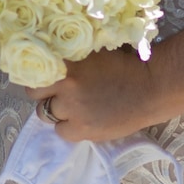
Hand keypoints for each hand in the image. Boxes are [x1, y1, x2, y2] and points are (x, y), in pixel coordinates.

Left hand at [26, 46, 162, 142]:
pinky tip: (81, 120)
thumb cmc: (126, 64)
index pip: (32, 67)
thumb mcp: (93, 51)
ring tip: (72, 106)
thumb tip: (48, 55)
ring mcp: (73, 108)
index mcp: (67, 61)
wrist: (152, 88)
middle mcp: (65, 85)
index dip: (35, 71)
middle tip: (57, 91)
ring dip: (55, 109)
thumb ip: (71, 56)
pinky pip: (61, 132)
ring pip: (45, 113)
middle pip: (33, 92)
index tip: (40, 74)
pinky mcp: (83, 129)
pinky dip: (68, 127)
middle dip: (43, 91)